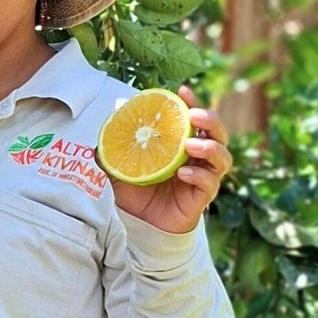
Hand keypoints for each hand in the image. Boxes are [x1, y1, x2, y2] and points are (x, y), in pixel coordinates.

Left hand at [109, 85, 232, 234]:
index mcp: (181, 144)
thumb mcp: (118, 170)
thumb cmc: (135, 194)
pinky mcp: (202, 198)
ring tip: (190, 146)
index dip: (192, 102)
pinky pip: (211, 184)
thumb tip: (95, 139)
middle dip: (211, 120)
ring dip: (210, 148)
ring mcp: (202, 177)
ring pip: (223, 158)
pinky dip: (199, 176)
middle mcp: (197, 158)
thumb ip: (110, 154)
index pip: (194, 118)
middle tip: (194, 116)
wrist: (141, 226)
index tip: (182, 91)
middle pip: (219, 133)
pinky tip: (182, 174)